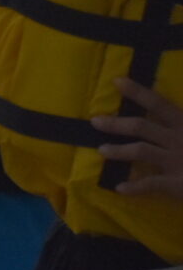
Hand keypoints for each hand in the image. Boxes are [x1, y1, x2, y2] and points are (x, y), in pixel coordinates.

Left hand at [96, 78, 182, 196]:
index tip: (117, 80)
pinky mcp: (177, 184)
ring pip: (140, 151)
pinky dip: (134, 187)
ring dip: (118, 151)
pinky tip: (119, 188)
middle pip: (142, 126)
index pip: (160, 104)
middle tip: (95, 121)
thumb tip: (178, 107)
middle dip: (117, 123)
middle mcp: (180, 140)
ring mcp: (177, 162)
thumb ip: (181, 120)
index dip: (138, 91)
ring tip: (102, 151)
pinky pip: (150, 184)